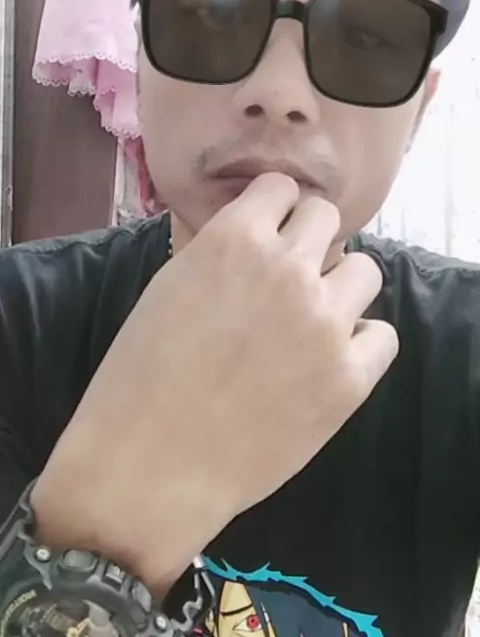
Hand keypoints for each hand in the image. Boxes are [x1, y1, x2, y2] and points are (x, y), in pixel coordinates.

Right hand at [31, 174, 397, 595]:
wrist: (150, 463)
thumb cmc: (139, 375)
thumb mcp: (167, 287)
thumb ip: (215, 251)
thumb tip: (248, 231)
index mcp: (235, 239)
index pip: (281, 188)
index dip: (273, 210)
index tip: (268, 232)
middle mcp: (289, 268)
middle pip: (326, 218)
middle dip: (307, 240)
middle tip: (288, 276)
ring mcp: (325, 321)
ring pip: (365, 269)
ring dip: (339, 285)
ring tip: (312, 319)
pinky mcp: (350, 376)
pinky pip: (380, 335)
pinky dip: (359, 343)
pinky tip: (329, 362)